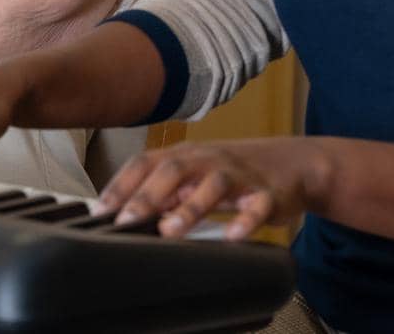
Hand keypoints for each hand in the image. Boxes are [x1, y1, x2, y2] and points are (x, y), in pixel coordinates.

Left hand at [99, 138, 326, 240]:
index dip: (121, 185)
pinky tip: (231, 237)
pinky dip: (244, 220)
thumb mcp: (195, 175)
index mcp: (186, 155)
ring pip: (213, 185)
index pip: (146, 163)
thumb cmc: (234, 172)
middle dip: (148, 196)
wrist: (294, 163)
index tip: (100, 211)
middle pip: (174, 170)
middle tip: (126, 221)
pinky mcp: (268, 193)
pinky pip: (257, 206)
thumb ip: (162, 191)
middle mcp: (209, 160)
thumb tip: (121, 212)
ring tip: (171, 230)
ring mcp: (239, 175)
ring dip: (190, 207)